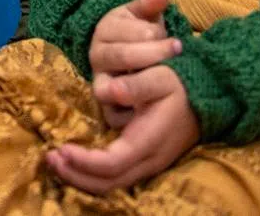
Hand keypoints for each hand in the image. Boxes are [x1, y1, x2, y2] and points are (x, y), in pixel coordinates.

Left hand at [46, 65, 198, 193]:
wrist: (209, 95)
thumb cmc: (182, 83)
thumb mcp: (162, 75)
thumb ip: (138, 84)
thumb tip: (112, 91)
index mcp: (148, 141)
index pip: (111, 164)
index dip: (84, 161)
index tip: (61, 148)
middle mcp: (148, 159)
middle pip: (107, 182)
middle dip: (76, 174)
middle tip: (49, 158)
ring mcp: (150, 164)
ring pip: (112, 184)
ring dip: (82, 176)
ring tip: (57, 161)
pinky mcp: (148, 160)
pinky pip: (117, 176)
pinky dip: (94, 173)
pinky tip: (79, 161)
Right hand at [89, 0, 180, 126]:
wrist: (128, 57)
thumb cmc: (139, 33)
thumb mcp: (143, 15)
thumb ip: (150, 4)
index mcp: (104, 30)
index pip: (127, 32)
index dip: (154, 36)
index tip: (178, 41)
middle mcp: (96, 55)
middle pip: (121, 56)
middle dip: (153, 55)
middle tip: (178, 55)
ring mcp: (99, 82)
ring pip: (115, 86)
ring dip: (144, 85)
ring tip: (168, 81)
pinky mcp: (106, 108)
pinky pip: (116, 115)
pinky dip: (136, 114)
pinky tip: (157, 106)